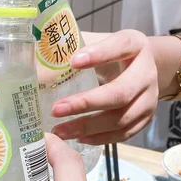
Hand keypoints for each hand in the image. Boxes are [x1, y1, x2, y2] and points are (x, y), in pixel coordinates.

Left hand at [51, 30, 158, 145]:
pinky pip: (124, 134)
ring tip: (59, 131)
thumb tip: (31, 54)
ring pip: (121, 119)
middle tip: (56, 110)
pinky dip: (100, 138)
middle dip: (86, 103)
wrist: (143, 67)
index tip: (73, 62)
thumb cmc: (110, 54)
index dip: (99, 54)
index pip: (120, 46)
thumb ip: (71, 45)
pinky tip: (78, 139)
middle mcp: (147, 72)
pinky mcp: (145, 119)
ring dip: (87, 127)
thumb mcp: (96, 42)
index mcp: (135, 44)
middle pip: (120, 93)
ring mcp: (149, 98)